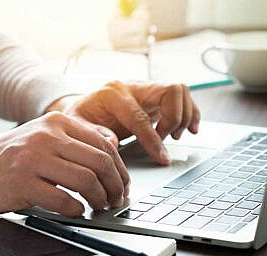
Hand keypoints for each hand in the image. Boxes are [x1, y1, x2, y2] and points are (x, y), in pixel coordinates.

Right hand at [0, 112, 129, 216]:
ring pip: (85, 180)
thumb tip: (113, 152)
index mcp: (57, 123)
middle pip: (99, 162)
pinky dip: (76, 209)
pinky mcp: (22, 182)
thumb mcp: (45, 137)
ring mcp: (34, 158)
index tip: (122, 184)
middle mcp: (47, 136)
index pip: (103, 144)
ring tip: (100, 206)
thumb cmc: (13, 156)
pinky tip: (76, 211)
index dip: (119, 168)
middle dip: (115, 185)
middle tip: (116, 199)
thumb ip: (77, 140)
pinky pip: (62, 199)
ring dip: (99, 198)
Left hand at [48, 81, 199, 164]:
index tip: (162, 158)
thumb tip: (113, 143)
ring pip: (179, 91)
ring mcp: (146, 88)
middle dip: (173, 120)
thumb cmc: (80, 117)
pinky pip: (182, 97)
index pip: (139, 116)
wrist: (84, 107)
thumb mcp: (76, 126)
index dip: (152, 139)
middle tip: (166, 141)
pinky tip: (190, 129)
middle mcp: (132, 86)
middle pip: (169, 91)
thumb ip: (92, 133)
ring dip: (184, 116)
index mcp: (112, 93)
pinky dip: (191, 112)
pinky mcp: (155, 96)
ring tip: (174, 137)